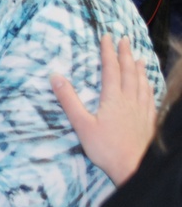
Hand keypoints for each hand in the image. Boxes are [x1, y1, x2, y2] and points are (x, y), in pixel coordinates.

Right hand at [50, 35, 156, 184]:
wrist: (134, 169)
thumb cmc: (106, 149)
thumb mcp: (81, 124)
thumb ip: (68, 100)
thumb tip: (55, 77)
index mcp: (113, 99)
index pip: (111, 69)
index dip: (108, 52)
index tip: (107, 37)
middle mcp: (130, 101)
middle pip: (129, 72)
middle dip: (125, 54)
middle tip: (124, 39)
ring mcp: (141, 111)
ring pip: (141, 83)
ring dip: (139, 68)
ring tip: (138, 58)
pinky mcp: (148, 122)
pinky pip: (150, 98)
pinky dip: (148, 87)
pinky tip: (148, 86)